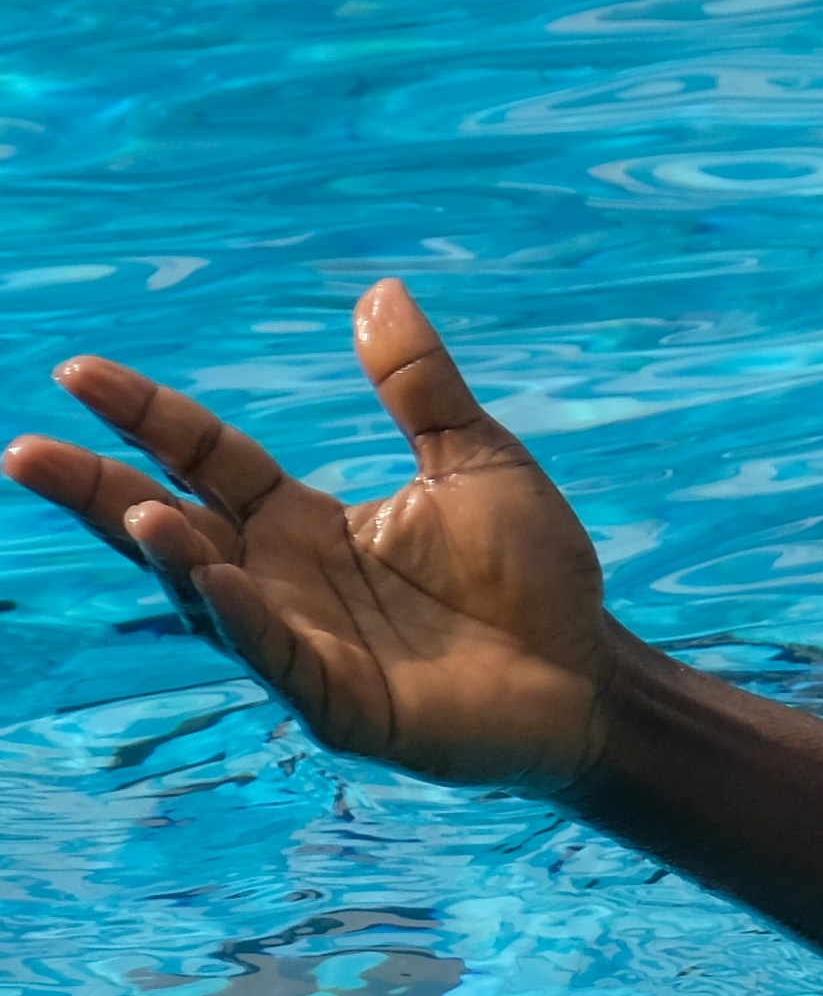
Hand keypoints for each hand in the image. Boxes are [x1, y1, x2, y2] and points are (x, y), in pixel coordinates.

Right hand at [7, 282, 631, 790]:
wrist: (592, 674)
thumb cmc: (533, 577)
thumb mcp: (476, 463)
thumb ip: (420, 388)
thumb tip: (380, 291)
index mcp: (302, 522)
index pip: (205, 458)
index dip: (146, 417)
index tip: (79, 371)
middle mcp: (282, 580)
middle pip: (170, 526)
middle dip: (97, 492)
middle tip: (23, 452)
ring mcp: (302, 644)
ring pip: (211, 595)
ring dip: (172, 556)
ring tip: (135, 513)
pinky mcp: (340, 703)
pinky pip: (279, 656)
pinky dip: (246, 620)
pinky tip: (217, 579)